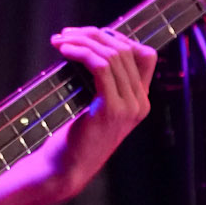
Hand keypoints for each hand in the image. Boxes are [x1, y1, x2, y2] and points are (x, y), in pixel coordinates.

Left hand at [49, 26, 156, 196]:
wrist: (65, 170)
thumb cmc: (74, 137)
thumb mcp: (94, 105)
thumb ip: (100, 82)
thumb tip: (87, 45)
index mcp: (140, 101)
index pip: (145, 55)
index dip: (119, 37)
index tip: (90, 34)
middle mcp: (140, 103)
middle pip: (125, 50)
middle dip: (93, 35)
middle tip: (65, 34)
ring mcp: (129, 107)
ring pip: (112, 55)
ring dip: (83, 41)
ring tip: (60, 40)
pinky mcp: (111, 110)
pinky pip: (101, 67)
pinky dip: (81, 52)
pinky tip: (64, 50)